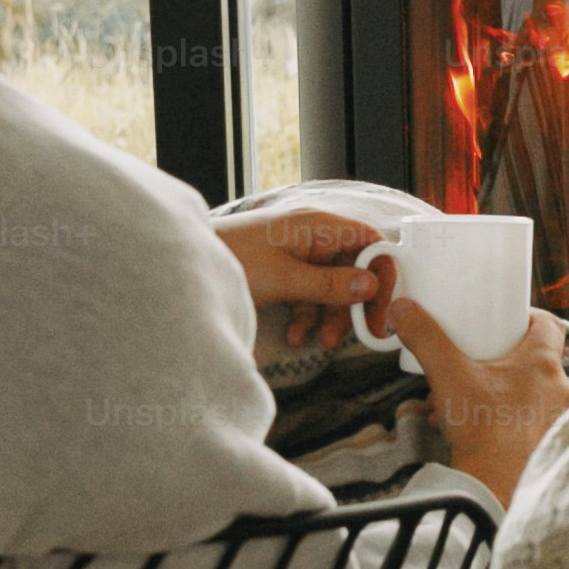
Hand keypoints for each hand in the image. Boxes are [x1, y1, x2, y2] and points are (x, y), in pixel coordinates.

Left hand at [218, 208, 382, 350]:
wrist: (186, 266)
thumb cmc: (233, 258)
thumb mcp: (284, 278)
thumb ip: (329, 284)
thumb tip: (369, 286)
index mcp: (319, 226)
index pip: (370, 242)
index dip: (382, 272)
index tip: (382, 306)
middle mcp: (313, 237)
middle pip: (353, 269)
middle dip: (353, 304)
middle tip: (356, 335)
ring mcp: (298, 255)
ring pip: (331, 287)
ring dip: (329, 316)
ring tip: (321, 342)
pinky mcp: (284, 273)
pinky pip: (308, 295)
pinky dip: (306, 316)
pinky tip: (296, 336)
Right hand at [391, 302, 568, 508]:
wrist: (496, 487)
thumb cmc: (483, 428)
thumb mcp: (448, 375)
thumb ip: (425, 338)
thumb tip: (403, 310)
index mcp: (543, 364)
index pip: (549, 326)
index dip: (527, 317)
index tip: (504, 319)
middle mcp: (555, 390)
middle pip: (532, 359)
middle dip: (499, 356)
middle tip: (473, 356)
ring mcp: (551, 420)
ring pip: (523, 392)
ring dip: (493, 389)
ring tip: (460, 394)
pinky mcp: (541, 444)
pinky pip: (519, 420)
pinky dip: (495, 416)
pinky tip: (466, 424)